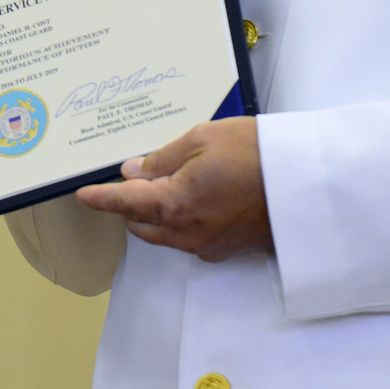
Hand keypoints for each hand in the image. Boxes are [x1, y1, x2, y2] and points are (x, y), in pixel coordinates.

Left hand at [75, 118, 272, 260]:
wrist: (306, 183)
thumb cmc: (257, 154)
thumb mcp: (202, 139)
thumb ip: (162, 159)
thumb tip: (135, 172)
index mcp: (174, 205)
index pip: (124, 203)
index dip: (100, 198)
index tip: (83, 195)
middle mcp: (186, 233)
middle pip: (140, 222)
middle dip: (130, 203)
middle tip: (139, 173)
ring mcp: (207, 246)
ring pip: (163, 234)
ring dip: (155, 213)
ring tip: (169, 181)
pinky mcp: (225, 249)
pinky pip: (188, 238)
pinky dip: (180, 220)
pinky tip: (195, 196)